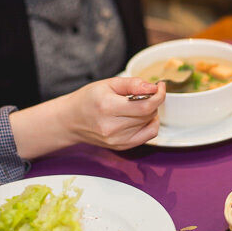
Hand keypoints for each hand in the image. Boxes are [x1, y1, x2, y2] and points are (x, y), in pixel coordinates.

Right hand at [10, 78, 164, 158]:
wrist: (71, 120)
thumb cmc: (88, 99)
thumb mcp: (108, 83)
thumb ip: (132, 83)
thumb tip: (153, 87)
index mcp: (108, 107)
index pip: (145, 106)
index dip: (158, 95)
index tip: (160, 87)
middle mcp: (112, 127)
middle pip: (148, 114)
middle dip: (153, 101)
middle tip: (145, 93)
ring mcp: (117, 140)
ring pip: (149, 124)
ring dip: (150, 113)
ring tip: (137, 105)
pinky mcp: (121, 147)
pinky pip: (147, 136)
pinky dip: (150, 124)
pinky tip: (142, 117)